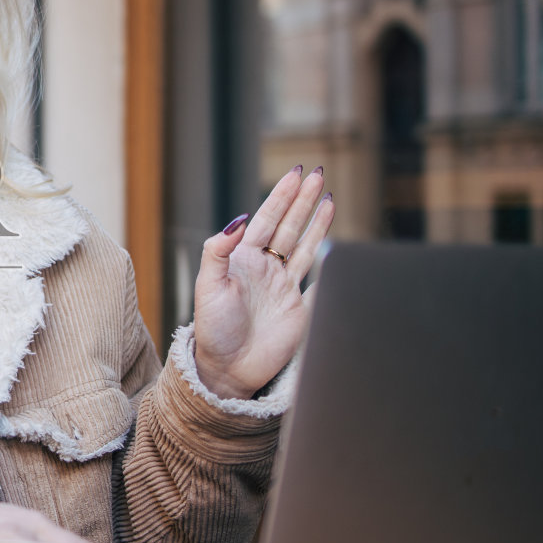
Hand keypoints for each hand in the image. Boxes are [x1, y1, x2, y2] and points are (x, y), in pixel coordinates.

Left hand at [192, 165, 334, 399]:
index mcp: (243, 260)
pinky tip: (334, 240)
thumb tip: (239, 219)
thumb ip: (218, 251)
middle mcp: (265, 268)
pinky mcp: (299, 305)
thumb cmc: (212, 329)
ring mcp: (284, 285)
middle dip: (303, 200)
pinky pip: (317, 276)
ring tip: (328, 196)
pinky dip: (327, 257)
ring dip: (317, 220)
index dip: (281, 196)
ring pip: (304, 244)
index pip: (267, 219)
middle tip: (318, 174)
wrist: (229, 368)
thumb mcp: (207, 286)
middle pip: (289, 225)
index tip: (296, 174)